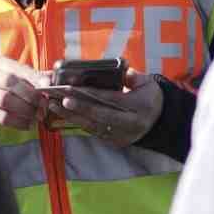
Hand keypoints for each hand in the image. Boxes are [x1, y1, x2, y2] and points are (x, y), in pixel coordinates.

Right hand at [0, 54, 50, 129]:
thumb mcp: (9, 77)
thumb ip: (28, 77)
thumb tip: (50, 79)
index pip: (15, 68)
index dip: (33, 77)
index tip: (48, 85)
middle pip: (9, 82)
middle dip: (30, 95)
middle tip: (44, 105)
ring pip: (5, 99)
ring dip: (25, 109)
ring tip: (37, 115)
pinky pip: (1, 117)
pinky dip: (18, 121)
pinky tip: (27, 124)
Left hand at [42, 67, 163, 146]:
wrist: (160, 122)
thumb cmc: (150, 98)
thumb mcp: (149, 84)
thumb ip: (135, 77)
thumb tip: (125, 72)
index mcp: (139, 107)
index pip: (110, 100)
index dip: (91, 95)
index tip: (72, 89)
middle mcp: (129, 124)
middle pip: (99, 116)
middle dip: (78, 108)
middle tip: (60, 100)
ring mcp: (121, 135)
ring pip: (93, 126)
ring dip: (72, 116)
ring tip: (53, 105)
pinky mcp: (114, 141)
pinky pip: (93, 132)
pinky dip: (78, 123)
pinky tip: (64, 114)